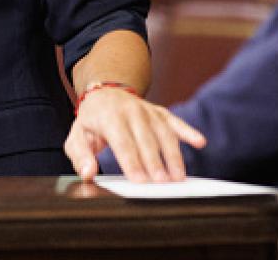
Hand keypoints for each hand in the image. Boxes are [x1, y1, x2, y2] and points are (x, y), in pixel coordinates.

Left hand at [64, 87, 205, 181]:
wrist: (105, 93)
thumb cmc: (91, 121)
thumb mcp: (77, 136)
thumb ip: (80, 156)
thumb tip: (88, 174)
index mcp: (109, 116)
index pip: (122, 142)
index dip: (132, 162)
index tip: (139, 181)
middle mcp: (131, 111)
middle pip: (145, 139)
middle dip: (155, 162)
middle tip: (162, 184)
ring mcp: (148, 111)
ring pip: (163, 133)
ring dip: (173, 155)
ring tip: (179, 178)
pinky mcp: (160, 113)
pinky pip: (176, 122)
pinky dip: (188, 131)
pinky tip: (200, 142)